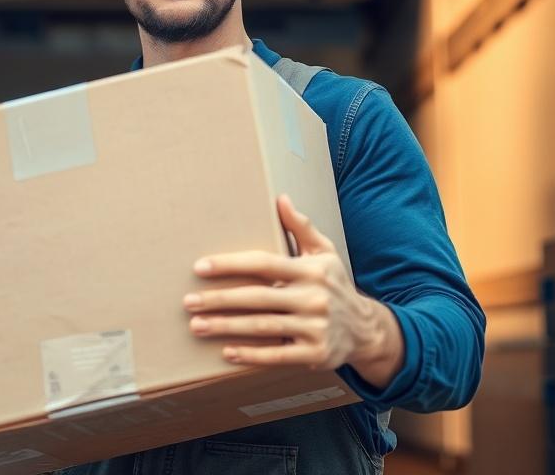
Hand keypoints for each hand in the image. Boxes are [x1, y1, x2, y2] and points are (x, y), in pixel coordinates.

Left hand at [182, 194, 403, 386]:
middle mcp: (313, 298)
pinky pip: (277, 355)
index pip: (264, 263)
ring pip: (262, 327)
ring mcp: (314, 327)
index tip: (200, 267)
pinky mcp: (314, 354)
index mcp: (310, 270)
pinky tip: (226, 352)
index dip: (230, 265)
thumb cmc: (335, 285)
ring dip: (226, 327)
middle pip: (257, 297)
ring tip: (197, 325)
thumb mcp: (325, 252)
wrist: (366, 329)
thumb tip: (281, 198)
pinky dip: (251, 355)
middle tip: (188, 301)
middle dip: (219, 299)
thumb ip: (302, 227)